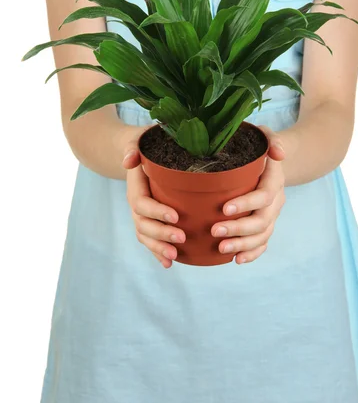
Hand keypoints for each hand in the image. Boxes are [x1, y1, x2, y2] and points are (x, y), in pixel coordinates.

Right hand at [123, 128, 185, 268]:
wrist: (136, 152)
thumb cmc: (144, 144)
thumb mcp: (139, 140)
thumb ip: (133, 148)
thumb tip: (129, 160)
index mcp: (135, 187)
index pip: (142, 203)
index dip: (157, 212)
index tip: (176, 216)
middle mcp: (136, 204)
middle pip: (143, 224)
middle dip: (161, 234)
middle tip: (182, 238)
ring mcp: (141, 215)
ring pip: (145, 236)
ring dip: (158, 247)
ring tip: (175, 256)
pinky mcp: (149, 220)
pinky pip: (150, 240)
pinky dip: (157, 253)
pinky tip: (170, 264)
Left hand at [211, 125, 285, 264]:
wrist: (274, 159)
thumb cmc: (261, 146)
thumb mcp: (265, 136)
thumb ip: (271, 140)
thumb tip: (279, 153)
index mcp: (274, 179)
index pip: (263, 195)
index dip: (246, 204)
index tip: (224, 208)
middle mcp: (276, 200)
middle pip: (262, 220)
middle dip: (239, 229)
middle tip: (215, 231)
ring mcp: (272, 213)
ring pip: (263, 235)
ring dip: (243, 245)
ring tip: (221, 249)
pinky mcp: (267, 223)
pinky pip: (264, 242)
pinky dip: (252, 253)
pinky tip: (237, 259)